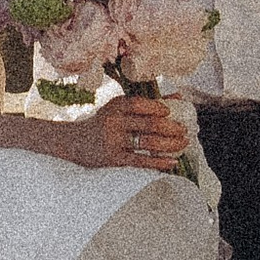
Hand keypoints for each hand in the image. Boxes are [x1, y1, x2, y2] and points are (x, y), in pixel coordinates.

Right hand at [75, 90, 194, 173]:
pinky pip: (141, 161)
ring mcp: (113, 141)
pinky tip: (172, 162)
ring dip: (170, 145)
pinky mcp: (114, 159)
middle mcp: (113, 122)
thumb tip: (177, 97)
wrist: (74, 142)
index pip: (139, 104)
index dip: (157, 107)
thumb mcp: (118, 109)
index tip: (170, 112)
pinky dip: (159, 162)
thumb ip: (145, 103)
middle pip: (149, 125)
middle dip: (172, 128)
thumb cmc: (103, 122)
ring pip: (148, 144)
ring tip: (183, 144)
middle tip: (185, 130)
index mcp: (115, 106)